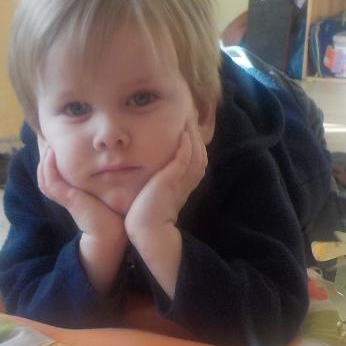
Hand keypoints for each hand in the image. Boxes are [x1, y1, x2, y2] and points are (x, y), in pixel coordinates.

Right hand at [37, 142, 125, 250]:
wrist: (114, 232)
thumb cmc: (114, 211)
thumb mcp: (106, 189)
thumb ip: (104, 176)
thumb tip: (112, 158)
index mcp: (70, 192)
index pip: (53, 172)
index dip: (49, 157)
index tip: (51, 138)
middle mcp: (65, 194)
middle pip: (45, 172)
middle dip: (42, 153)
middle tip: (42, 134)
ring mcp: (65, 197)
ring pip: (45, 176)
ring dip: (43, 158)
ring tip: (44, 140)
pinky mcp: (69, 199)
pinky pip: (52, 182)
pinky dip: (49, 168)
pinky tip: (50, 153)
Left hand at [124, 120, 207, 241]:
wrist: (146, 231)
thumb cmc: (146, 215)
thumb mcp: (156, 193)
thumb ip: (160, 180)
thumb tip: (157, 169)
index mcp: (184, 185)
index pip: (197, 159)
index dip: (196, 142)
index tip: (190, 126)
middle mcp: (186, 183)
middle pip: (200, 153)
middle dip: (197, 134)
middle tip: (191, 114)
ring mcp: (180, 182)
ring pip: (195, 154)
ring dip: (193, 135)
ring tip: (188, 117)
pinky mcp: (170, 181)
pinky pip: (183, 159)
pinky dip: (185, 146)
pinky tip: (183, 134)